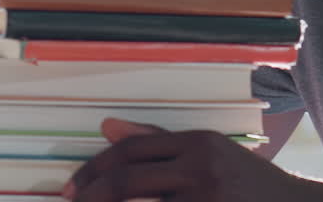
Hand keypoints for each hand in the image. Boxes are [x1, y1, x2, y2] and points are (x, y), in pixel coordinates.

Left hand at [64, 118, 306, 201]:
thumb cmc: (249, 184)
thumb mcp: (211, 154)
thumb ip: (160, 141)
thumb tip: (107, 127)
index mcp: (200, 142)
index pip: (132, 151)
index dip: (94, 170)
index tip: (72, 187)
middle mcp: (202, 168)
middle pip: (126, 182)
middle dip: (89, 198)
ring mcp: (205, 200)